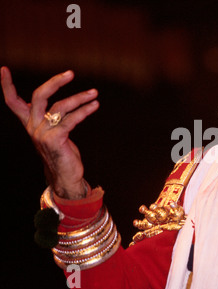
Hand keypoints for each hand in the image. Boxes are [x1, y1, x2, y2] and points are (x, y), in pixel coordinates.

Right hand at [1, 67, 98, 198]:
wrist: (66, 176)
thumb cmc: (62, 152)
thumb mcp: (55, 132)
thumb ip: (54, 118)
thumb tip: (64, 104)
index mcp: (30, 123)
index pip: (12, 102)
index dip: (6, 86)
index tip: (4, 69)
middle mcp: (33, 127)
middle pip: (38, 96)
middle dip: (54, 82)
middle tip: (71, 73)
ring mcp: (43, 134)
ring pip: (60, 107)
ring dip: (80, 98)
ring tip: (94, 93)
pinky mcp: (55, 140)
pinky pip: (71, 120)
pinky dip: (84, 111)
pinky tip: (94, 106)